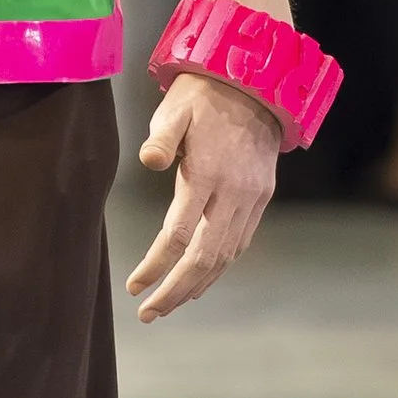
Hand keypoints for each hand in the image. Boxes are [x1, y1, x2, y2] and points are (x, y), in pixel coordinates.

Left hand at [125, 71, 281, 321]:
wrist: (256, 84)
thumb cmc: (203, 97)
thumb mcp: (175, 108)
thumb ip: (162, 137)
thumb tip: (148, 161)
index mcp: (207, 173)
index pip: (180, 234)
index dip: (156, 265)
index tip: (135, 286)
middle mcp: (233, 193)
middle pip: (205, 258)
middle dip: (175, 290)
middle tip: (148, 313)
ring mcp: (251, 198)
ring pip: (226, 256)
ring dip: (197, 286)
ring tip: (169, 305)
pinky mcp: (262, 197)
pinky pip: (240, 243)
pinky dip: (219, 268)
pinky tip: (200, 280)